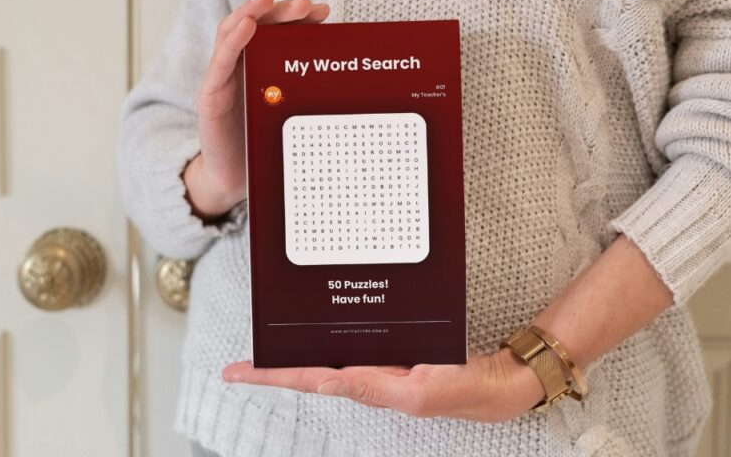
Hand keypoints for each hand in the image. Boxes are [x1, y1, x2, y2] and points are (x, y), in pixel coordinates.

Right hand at [184, 0, 329, 217]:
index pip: (278, 32)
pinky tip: (246, 26)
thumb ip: (308, 92)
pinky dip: (232, 40)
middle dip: (281, 10)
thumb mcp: (292, 113)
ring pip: (232, 32)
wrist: (235, 179)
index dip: (299, 19)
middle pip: (258, 25)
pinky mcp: (209, 95)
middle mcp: (241, 65)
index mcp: (263, 66)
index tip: (324, 12)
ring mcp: (223, 77)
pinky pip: (220, 62)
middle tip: (306, 4)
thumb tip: (351, 78)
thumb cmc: (266, 143)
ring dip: (251, 12)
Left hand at [222, 347, 544, 422]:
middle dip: (272, 372)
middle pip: (310, 373)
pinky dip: (327, 347)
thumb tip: (333, 380)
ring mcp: (378, 370)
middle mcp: (368, 379)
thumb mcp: (423, 390)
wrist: (496, 384)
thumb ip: (376, 386)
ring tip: (261, 357)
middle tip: (234, 370)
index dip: (276, 376)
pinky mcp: (390, 358)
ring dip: (295, 359)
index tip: (241, 373)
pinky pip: (350, 352)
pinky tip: (316, 339)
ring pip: (326, 361)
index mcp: (371, 387)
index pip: (313, 380)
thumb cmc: (462, 388)